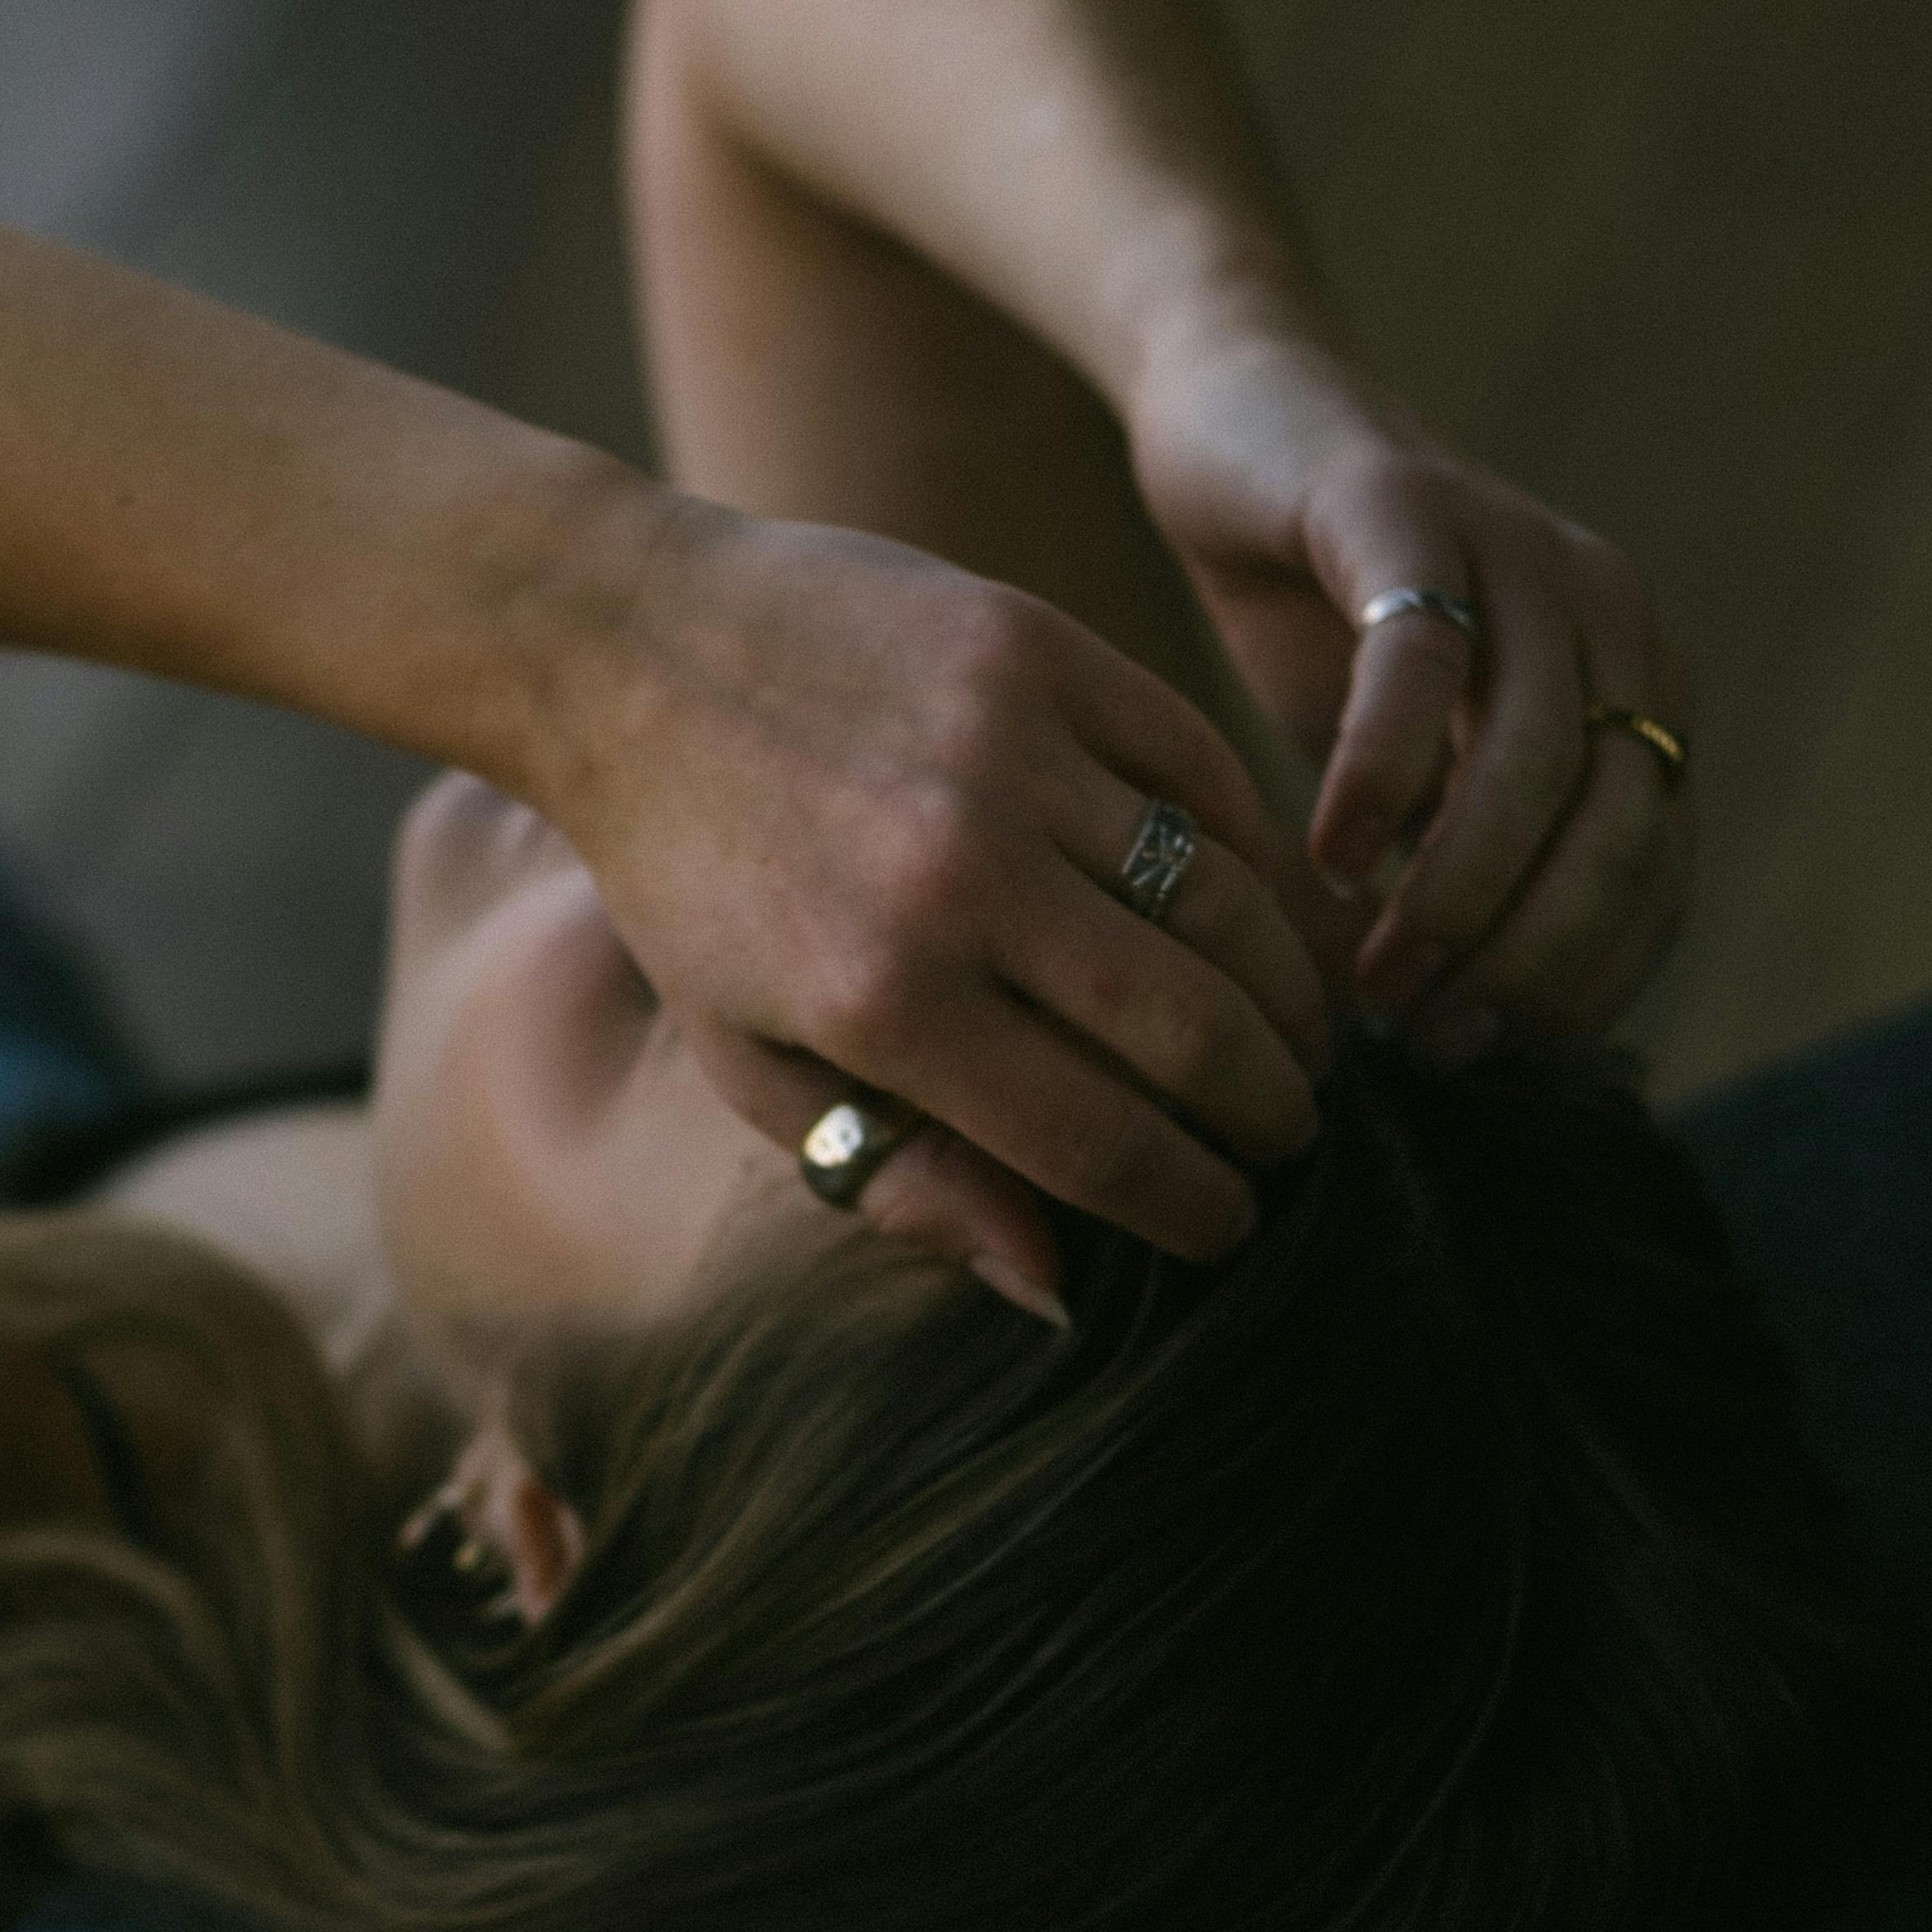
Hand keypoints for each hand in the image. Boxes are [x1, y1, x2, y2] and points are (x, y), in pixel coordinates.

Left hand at [538, 496, 1341, 1299]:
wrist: (627, 646)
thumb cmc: (691, 880)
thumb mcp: (752, 1058)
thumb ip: (902, 1174)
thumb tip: (1050, 1285)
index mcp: (879, 1001)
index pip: (1096, 1141)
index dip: (1190, 1205)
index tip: (1228, 1227)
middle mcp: (955, 876)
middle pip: (1191, 1031)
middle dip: (1268, 1111)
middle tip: (1288, 1137)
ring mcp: (1008, 751)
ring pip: (1226, 902)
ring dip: (1294, 993)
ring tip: (1304, 1043)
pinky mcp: (1042, 649)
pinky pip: (1206, 769)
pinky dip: (1267, 857)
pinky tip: (1280, 918)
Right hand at [1126, 317, 1689, 1049]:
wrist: (1237, 427)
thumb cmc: (1321, 622)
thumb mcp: (1408, 772)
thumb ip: (1451, 869)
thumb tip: (1456, 1044)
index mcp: (1630, 688)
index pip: (1652, 873)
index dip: (1577, 983)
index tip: (1477, 1059)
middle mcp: (1607, 616)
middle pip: (1617, 824)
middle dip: (1527, 954)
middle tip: (1424, 1030)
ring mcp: (1518, 549)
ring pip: (1536, 754)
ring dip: (1459, 887)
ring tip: (1372, 970)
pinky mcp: (1407, 502)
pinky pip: (1421, 656)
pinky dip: (1384, 771)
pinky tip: (1330, 853)